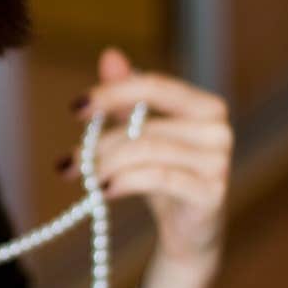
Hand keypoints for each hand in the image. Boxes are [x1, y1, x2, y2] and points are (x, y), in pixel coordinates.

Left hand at [57, 47, 233, 268]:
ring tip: (84, 179)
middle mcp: (218, 129)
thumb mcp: (141, 134)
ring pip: (147, 151)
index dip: (112, 93)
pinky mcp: (211, 193)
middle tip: (68, 164)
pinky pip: (159, 177)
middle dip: (98, 145)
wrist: (187, 233)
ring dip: (105, 165)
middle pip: (142, 126)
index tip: (75, 109)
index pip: (154, 86)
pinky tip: (102, 190)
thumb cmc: (164, 176)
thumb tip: (110, 55)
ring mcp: (219, 162)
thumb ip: (127, 97)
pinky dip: (124, 181)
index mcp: (204, 106)